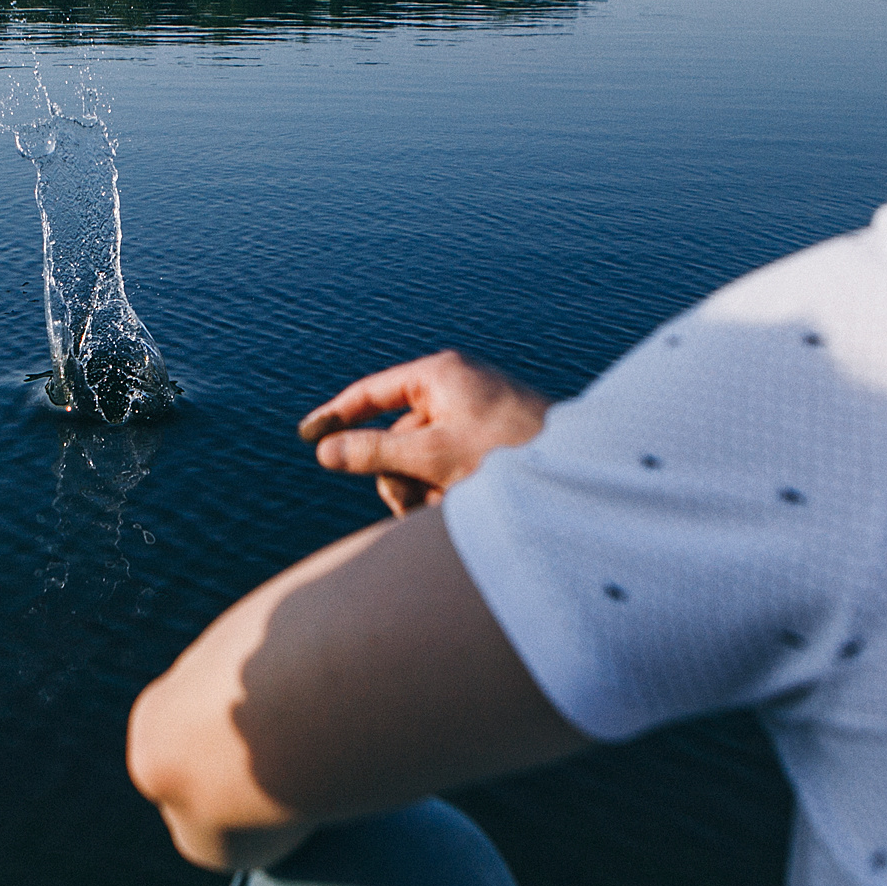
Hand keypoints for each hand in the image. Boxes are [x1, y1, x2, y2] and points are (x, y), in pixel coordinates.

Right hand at [297, 350, 549, 516]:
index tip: (307, 436)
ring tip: (451, 511)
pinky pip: (448, 470)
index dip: (337, 415)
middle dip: (398, 476)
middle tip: (409, 503)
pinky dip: (448, 495)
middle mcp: (457, 392)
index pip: (372, 392)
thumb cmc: (510, 455)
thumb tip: (325, 451)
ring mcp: (474, 420)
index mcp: (441, 375)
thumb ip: (372, 453)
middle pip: (396, 438)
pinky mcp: (490, 447)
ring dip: (424, 493)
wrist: (580, 476)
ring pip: (421, 462)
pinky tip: (468, 511)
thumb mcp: (430, 457)